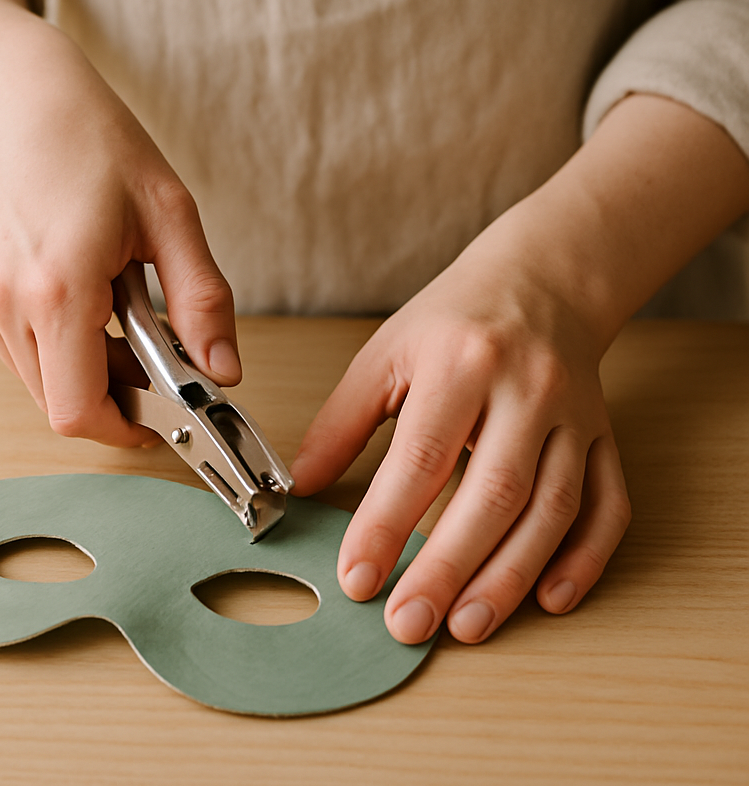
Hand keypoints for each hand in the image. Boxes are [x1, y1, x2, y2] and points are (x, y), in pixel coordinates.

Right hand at [0, 0, 240, 447]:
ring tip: (121, 308)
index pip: (80, 411)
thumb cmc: (91, 138)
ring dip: (87, 369)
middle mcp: (4, 301)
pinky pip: (18, 349)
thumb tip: (223, 372)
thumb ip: (201, 301)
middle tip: (159, 353)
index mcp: (58, 286)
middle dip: (117, 395)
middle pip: (60, 402)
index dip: (127, 429)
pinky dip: (58, 345)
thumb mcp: (169, 214)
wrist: (10, 92)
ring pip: (38, 380)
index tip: (163, 417)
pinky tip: (85, 296)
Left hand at [289, 212, 631, 643]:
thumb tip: (300, 486)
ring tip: (466, 624)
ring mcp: (574, 416)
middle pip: (494, 492)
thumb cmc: (454, 321)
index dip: (387, 522)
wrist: (539, 281)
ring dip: (510, 576)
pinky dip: (584, 559)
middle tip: (408, 622)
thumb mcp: (386, 354)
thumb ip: (343, 422)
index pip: (421, 455)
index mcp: (461, 362)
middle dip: (449, 567)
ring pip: (552, 509)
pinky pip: (607, 506)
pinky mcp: (603, 437)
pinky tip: (550, 599)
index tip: (357, 576)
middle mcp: (526, 389)